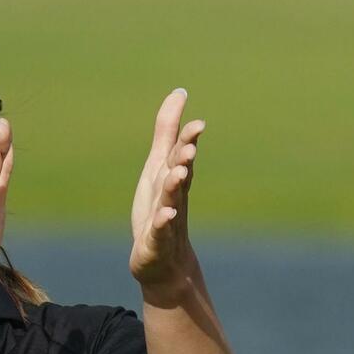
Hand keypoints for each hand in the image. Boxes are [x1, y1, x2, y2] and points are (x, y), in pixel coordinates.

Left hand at [130, 89, 203, 294]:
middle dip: (184, 160)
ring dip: (175, 187)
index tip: (198, 124)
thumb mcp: (159, 166)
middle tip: (189, 146)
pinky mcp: (155, 242)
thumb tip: (179, 92)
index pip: (182, 156)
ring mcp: (166, 220)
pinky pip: (160, 232)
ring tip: (177, 174)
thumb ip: (168, 131)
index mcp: (174, 178)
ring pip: (171, 201)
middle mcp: (173, 197)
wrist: (163, 261)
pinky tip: (165, 216)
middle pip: (179, 175)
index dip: (188, 140)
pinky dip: (163, 223)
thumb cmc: (160, 208)